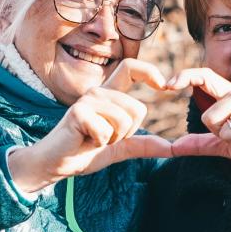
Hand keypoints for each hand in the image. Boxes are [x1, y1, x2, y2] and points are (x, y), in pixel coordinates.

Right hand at [9, 59, 171, 193]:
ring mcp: (88, 100)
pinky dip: (101, 143)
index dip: (150, 71)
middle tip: (106, 138)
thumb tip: (174, 148)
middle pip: (138, 108)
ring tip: (94, 139)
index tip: (164, 86)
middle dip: (128, 133)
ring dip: (114, 139)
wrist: (57, 163)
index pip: (131, 68)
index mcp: (110, 94)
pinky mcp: (78, 112)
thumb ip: (146, 145)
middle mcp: (99, 91)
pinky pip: (107, 132)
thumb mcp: (121, 148)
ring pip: (125, 120)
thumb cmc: (86, 151)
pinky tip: (85, 141)